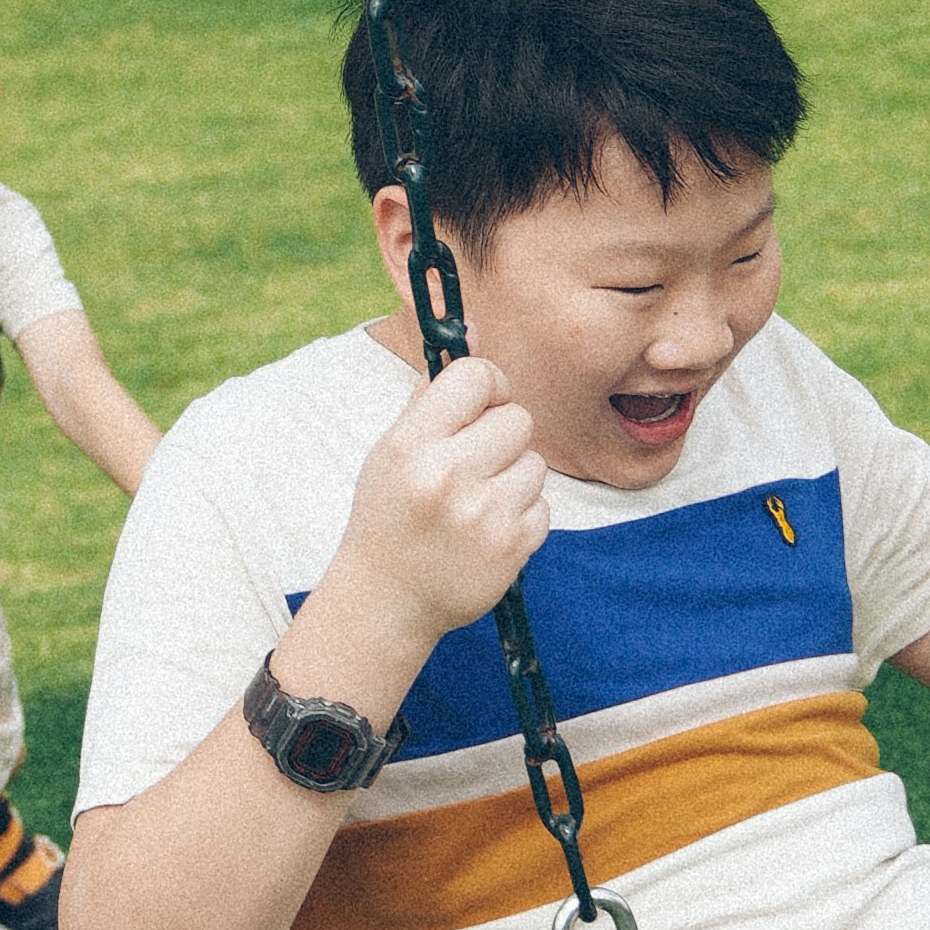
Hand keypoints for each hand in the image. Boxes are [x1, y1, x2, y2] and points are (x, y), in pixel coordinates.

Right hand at [333, 350, 551, 651]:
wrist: (387, 600)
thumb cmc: (390, 514)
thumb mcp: (393, 450)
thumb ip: (435, 393)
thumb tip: (474, 329)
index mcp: (411, 446)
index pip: (476, 376)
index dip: (488, 384)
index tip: (482, 403)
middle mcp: (447, 477)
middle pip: (517, 418)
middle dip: (502, 435)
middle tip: (475, 462)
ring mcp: (483, 515)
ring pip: (535, 463)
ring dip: (514, 477)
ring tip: (477, 501)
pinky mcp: (512, 548)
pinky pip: (542, 506)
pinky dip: (521, 515)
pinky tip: (487, 531)